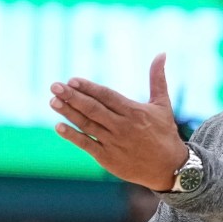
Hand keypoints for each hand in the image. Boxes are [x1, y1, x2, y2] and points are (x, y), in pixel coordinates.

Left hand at [49, 53, 187, 190]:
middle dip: (72, 96)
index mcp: (134, 111)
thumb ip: (157, 79)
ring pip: (87, 124)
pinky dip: (73, 136)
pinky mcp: (107, 158)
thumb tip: (161, 53)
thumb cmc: (164, 134)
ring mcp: (113, 142)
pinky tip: (59, 126)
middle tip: (54, 86)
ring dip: (69, 113)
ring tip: (53, 101)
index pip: (106, 96)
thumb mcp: (163, 105)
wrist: (169, 168)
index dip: (88, 88)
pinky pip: (87, 144)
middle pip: (93, 109)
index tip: (72, 79)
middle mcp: (122, 126)